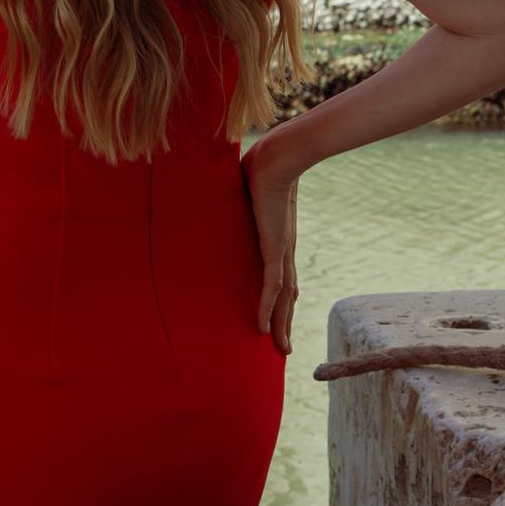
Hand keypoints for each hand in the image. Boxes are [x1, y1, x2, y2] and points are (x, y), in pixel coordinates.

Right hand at [241, 136, 301, 353]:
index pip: (282, 276)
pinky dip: (267, 308)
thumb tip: (217, 191)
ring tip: (279, 347)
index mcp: (279, 238)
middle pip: (287, 295)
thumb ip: (236, 198)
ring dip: (280, 324)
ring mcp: (281, 251)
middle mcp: (284, 250)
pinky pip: (271, 287)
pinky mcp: (275, 248)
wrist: (278, 158)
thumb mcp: (246, 190)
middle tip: (283, 347)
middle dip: (284, 321)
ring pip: (283, 298)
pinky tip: (262, 328)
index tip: (278, 317)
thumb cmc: (261, 166)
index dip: (281, 299)